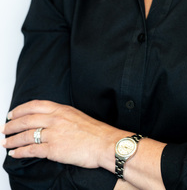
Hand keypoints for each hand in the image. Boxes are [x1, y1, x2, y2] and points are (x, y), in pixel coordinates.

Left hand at [1, 100, 122, 170]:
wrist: (105, 143)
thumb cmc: (95, 132)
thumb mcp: (77, 116)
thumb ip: (62, 116)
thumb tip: (50, 121)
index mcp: (62, 109)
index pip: (35, 105)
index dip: (20, 109)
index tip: (12, 113)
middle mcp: (56, 119)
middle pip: (27, 119)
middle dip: (12, 125)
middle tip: (5, 128)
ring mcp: (54, 134)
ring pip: (26, 135)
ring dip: (13, 140)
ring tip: (6, 143)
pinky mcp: (53, 149)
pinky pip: (32, 150)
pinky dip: (21, 152)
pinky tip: (15, 154)